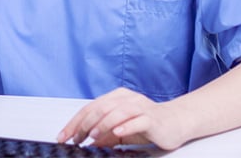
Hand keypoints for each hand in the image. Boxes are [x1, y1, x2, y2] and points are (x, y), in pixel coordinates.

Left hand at [57, 87, 187, 150]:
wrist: (176, 122)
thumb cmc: (148, 124)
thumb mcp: (120, 131)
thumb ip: (104, 135)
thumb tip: (87, 143)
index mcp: (117, 97)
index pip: (91, 107)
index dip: (75, 122)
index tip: (64, 136)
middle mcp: (127, 99)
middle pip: (101, 108)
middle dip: (85, 124)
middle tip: (76, 138)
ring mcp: (140, 107)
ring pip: (118, 112)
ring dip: (103, 124)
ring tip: (92, 135)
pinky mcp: (152, 118)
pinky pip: (137, 120)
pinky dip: (126, 126)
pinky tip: (117, 132)